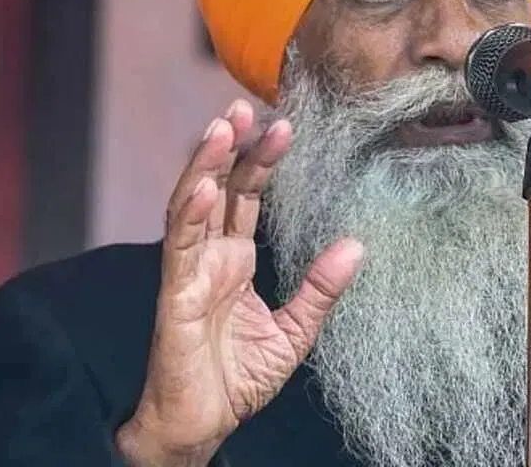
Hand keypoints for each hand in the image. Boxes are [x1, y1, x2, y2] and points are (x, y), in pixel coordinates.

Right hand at [116, 100, 363, 466]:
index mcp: (235, 259)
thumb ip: (320, 289)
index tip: (284, 125)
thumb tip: (356, 245)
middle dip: (230, 148)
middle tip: (244, 107)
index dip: (261, 161)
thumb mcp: (295, 330)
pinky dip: (189, 216)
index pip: (246, 197)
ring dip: (205, 166)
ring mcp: (188, 272)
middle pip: (218, 189)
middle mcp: (208, 257)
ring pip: (190, 206)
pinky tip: (204, 189)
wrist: (203, 423)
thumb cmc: (238, 378)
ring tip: (222, 128)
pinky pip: (179, 249)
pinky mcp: (175, 295)